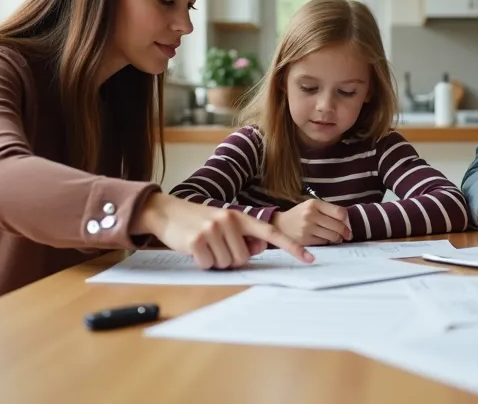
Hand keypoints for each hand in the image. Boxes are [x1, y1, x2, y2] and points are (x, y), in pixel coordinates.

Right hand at [134, 194, 311, 268]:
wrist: (167, 212)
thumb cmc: (200, 221)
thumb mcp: (226, 223)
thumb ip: (245, 235)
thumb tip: (259, 248)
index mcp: (241, 217)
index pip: (272, 233)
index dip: (292, 247)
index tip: (310, 258)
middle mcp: (229, 220)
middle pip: (244, 257)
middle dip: (231, 258)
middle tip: (216, 246)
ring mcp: (213, 230)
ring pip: (227, 263)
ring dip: (216, 260)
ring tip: (205, 245)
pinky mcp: (197, 241)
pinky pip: (209, 265)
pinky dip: (202, 262)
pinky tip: (195, 249)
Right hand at [273, 199, 352, 245]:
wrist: (280, 225)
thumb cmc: (300, 215)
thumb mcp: (311, 207)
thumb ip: (327, 211)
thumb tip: (347, 223)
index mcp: (314, 204)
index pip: (339, 212)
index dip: (346, 220)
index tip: (347, 223)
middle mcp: (310, 215)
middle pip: (338, 226)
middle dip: (345, 232)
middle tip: (347, 235)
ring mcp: (307, 228)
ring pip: (332, 236)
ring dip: (338, 238)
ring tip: (337, 238)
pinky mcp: (304, 240)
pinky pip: (324, 242)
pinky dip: (328, 242)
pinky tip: (326, 240)